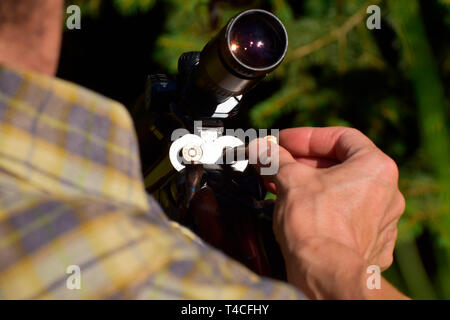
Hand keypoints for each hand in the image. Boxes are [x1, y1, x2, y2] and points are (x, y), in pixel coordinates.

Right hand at [251, 127, 406, 298]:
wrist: (326, 273)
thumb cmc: (316, 225)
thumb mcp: (290, 179)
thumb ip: (275, 158)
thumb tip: (261, 148)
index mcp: (375, 168)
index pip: (340, 137)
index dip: (307, 137)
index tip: (284, 142)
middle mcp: (386, 192)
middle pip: (340, 165)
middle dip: (304, 163)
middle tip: (278, 163)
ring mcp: (381, 220)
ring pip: (341, 191)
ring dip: (310, 185)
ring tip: (280, 185)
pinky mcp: (371, 243)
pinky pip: (344, 215)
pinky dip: (322, 208)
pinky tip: (298, 210)